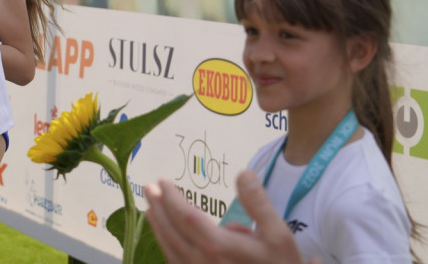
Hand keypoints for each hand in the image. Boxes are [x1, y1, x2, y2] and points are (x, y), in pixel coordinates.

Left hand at [145, 171, 314, 263]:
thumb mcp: (279, 234)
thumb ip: (258, 204)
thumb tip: (243, 174)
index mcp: (219, 246)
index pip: (186, 217)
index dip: (172, 198)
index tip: (163, 181)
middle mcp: (203, 261)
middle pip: (172, 231)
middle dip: (158, 207)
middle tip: (148, 188)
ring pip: (170, 248)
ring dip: (158, 226)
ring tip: (150, 209)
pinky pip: (175, 261)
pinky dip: (165, 245)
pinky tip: (164, 236)